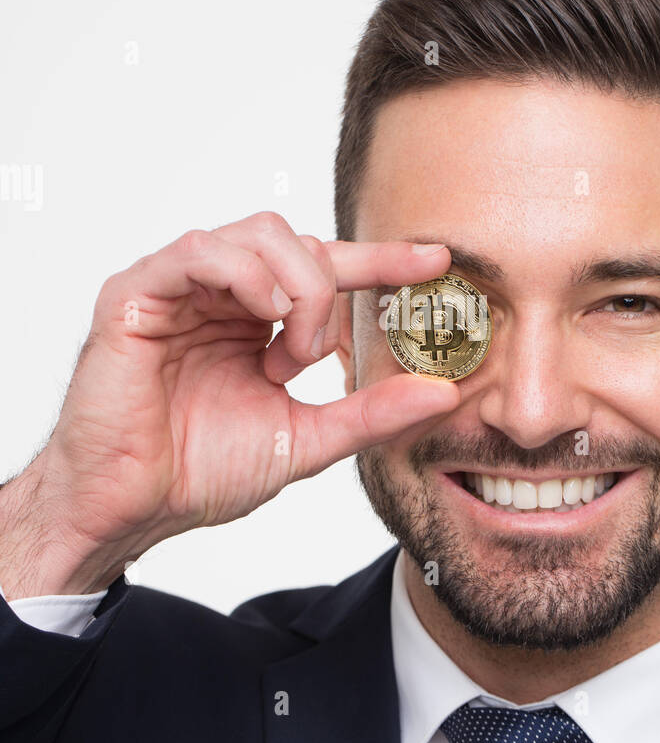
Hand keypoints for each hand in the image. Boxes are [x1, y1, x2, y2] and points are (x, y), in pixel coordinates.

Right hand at [1, 213, 456, 595]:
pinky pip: (197, 250)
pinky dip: (244, 273)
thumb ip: (370, 412)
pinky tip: (263, 315)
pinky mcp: (136, 294)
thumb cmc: (199, 472)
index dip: (381, 260)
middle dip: (330, 288)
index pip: (326, 269)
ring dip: (294, 285)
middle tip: (323, 353)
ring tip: (290, 349)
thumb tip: (444, 392)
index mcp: (256, 321)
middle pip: (295, 239)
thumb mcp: (306, 439)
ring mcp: (178, 289)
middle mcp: (219, 295)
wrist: (131, 508)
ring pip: (255, 234)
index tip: (436, 261)